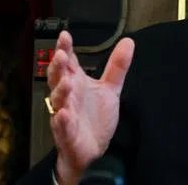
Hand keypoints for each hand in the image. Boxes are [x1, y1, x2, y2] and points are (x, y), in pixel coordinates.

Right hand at [46, 30, 134, 184]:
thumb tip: (129, 41)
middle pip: (57, 77)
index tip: (65, 35)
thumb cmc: (96, 117)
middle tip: (60, 54)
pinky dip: (62, 120)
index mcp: (76, 82)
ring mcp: (65, 113)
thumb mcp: (110, 89)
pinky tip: (63, 114)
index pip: (69, 62)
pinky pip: (62, 125)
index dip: (65, 49)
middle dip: (57, 66)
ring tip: (67, 81)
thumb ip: (117, 66)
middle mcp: (68, 95)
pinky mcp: (67, 133)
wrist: (94, 150)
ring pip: (57, 99)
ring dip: (60, 90)